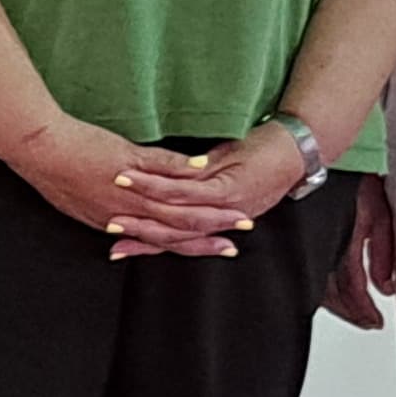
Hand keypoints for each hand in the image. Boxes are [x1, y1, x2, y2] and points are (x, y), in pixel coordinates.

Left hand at [3, 116, 249, 261]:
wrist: (34, 149)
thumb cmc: (51, 173)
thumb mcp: (79, 203)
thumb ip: (106, 211)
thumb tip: (120, 218)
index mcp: (113, 223)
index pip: (161, 240)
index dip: (192, 245)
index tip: (220, 247)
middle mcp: (122, 213)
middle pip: (175, 228)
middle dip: (211, 231)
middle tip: (242, 229)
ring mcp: (125, 189)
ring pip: (173, 203)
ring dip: (207, 205)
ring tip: (234, 203)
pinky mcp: (124, 162)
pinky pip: (158, 169)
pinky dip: (182, 169)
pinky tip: (205, 166)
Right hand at [111, 125, 307, 251]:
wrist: (291, 153)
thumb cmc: (255, 163)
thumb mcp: (219, 174)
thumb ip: (195, 186)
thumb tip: (168, 189)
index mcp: (209, 219)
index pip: (167, 237)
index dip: (140, 242)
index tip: (113, 243)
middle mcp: (211, 218)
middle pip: (165, 232)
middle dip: (133, 231)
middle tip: (105, 225)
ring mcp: (216, 205)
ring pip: (170, 213)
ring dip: (138, 207)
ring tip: (110, 198)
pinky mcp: (224, 189)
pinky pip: (182, 190)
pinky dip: (155, 186)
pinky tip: (133, 177)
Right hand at [321, 173, 395, 329]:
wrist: (323, 153)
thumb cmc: (356, 177)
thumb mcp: (379, 213)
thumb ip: (385, 252)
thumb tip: (387, 286)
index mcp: (342, 243)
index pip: (351, 287)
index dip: (361, 309)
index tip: (374, 322)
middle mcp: (324, 246)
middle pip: (331, 292)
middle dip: (349, 310)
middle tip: (366, 320)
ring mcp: (313, 240)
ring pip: (321, 283)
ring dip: (337, 300)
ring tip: (354, 310)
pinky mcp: (308, 234)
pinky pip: (314, 267)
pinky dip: (326, 283)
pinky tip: (333, 288)